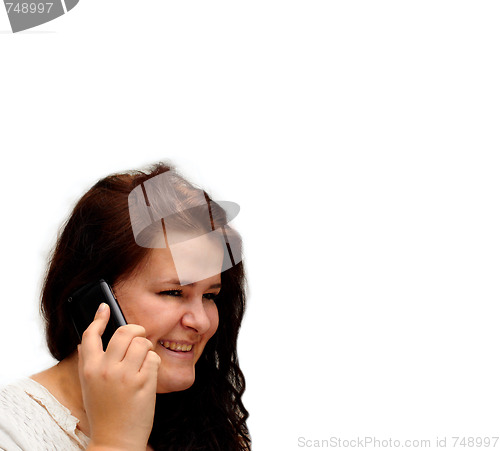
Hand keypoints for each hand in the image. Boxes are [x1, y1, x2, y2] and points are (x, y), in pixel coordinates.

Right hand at [78, 303, 160, 450]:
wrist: (115, 441)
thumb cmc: (104, 413)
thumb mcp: (89, 387)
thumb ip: (87, 363)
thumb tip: (85, 343)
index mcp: (89, 369)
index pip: (90, 335)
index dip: (99, 318)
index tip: (105, 307)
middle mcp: (105, 369)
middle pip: (124, 332)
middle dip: (136, 330)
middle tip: (140, 336)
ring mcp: (125, 375)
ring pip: (142, 343)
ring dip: (147, 348)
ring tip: (144, 361)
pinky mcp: (143, 382)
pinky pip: (153, 358)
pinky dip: (154, 363)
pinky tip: (149, 374)